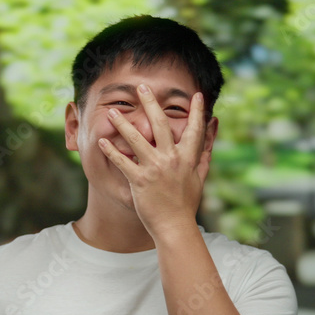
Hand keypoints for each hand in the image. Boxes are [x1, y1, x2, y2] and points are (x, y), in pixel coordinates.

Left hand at [98, 84, 210, 241]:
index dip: (197, 112)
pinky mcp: (140, 181)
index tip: (197, 95)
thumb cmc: (185, 205)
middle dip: (151, 104)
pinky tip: (101, 142)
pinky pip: (123, 162)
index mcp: (187, 158)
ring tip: (112, 111)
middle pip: (161, 125)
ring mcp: (155, 169)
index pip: (194, 130)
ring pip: (137, 139)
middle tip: (141, 87)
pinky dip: (111, 151)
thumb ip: (204, 156)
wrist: (174, 227)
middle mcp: (172, 159)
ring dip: (123, 124)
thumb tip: (212, 137)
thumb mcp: (199, 179)